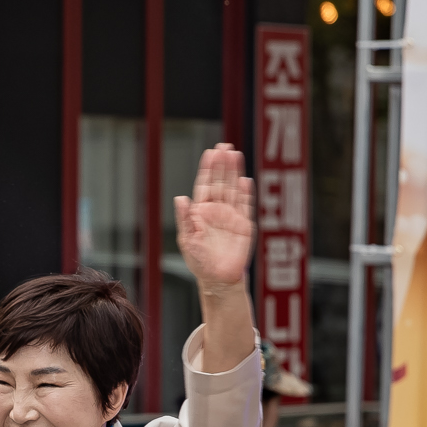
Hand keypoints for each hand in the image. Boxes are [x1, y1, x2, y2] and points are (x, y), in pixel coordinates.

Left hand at [173, 144, 254, 293]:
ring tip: (235, 155)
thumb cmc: (199, 261)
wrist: (217, 279)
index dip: (208, 169)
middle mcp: (217, 210)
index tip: (210, 152)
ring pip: (233, 189)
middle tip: (224, 147)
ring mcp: (232, 216)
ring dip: (234, 172)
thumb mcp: (187, 240)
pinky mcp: (244, 225)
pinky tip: (245, 180)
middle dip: (222, 165)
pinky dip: (246, 193)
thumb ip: (185, 218)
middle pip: (221, 182)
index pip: (205, 184)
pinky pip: (246, 205)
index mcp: (201, 211)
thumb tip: (180, 198)